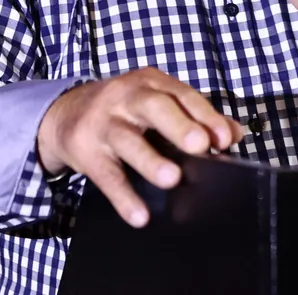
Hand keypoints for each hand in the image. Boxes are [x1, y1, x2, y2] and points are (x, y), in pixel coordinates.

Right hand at [35, 67, 244, 227]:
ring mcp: (103, 122)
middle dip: (179, 126)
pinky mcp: (85, 149)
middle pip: (155, 107)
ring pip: (128, 140)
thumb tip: (234, 134)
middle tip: (200, 147)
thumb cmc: (123, 110)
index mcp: (150, 83)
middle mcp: (126, 97)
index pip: (182, 96)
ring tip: (172, 179)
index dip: (205, 116)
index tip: (224, 139)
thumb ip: (195, 117)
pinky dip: (123, 196)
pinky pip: (107, 176)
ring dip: (150, 160)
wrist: (64, 113)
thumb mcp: (157, 105)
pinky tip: (140, 214)